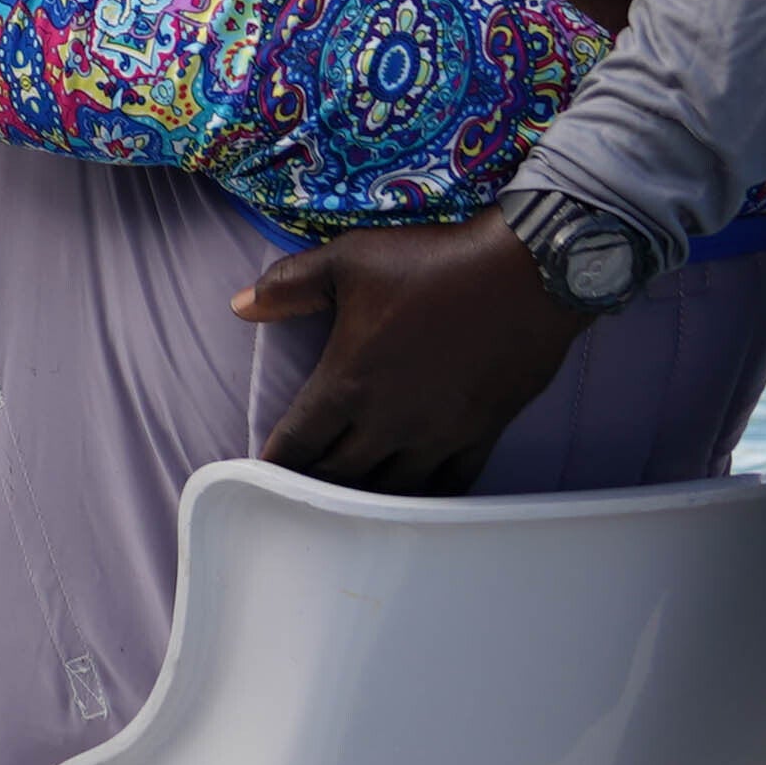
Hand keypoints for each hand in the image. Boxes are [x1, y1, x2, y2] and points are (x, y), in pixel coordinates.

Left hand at [234, 216, 579, 492]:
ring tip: (348, 505)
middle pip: (338, 476)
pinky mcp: (480, 435)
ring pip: (390, 490)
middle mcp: (388, 420)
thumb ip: (291, 285)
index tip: (263, 475)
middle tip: (301, 492)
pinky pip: (449, 485)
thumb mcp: (350, 259)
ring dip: (365, 499)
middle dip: (314, 485)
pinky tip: (415, 502)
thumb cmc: (433, 261)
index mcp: (348, 381)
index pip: (299, 440)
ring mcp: (436, 434)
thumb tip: (239, 304)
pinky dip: (426, 498)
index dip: (277, 461)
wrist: (526, 272)